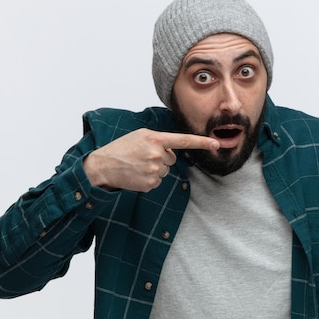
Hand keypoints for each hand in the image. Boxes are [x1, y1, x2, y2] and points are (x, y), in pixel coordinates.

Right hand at [83, 128, 219, 191]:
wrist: (102, 166)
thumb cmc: (121, 149)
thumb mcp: (139, 135)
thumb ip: (159, 139)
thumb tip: (172, 150)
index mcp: (155, 138)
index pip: (183, 141)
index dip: (201, 143)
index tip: (216, 145)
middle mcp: (156, 153)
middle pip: (172, 159)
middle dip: (161, 158)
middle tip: (142, 157)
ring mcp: (153, 169)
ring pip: (165, 171)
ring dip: (154, 169)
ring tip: (137, 166)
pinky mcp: (150, 183)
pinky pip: (157, 181)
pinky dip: (149, 179)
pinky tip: (136, 174)